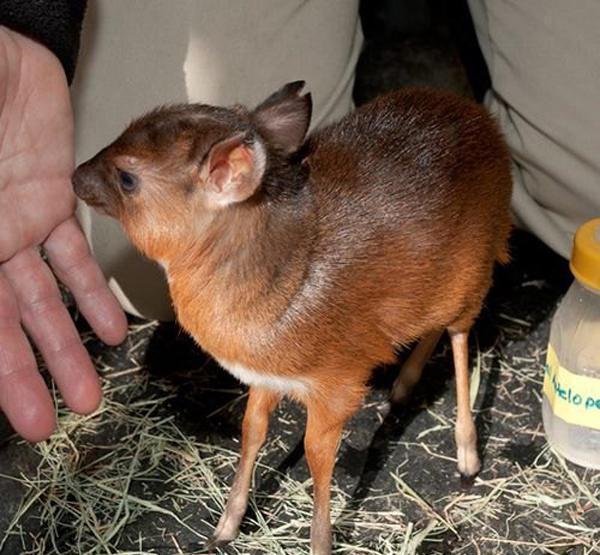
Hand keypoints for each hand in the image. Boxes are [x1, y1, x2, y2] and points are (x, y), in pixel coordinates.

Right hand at [0, 27, 127, 441]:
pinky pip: (74, 255)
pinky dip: (92, 293)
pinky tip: (112, 330)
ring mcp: (13, 226)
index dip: (0, 375)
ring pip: (44, 299)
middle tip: (60, 419)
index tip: (22, 419)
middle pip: (7, 325)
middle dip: (34, 374)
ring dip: (68, 345)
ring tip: (92, 389)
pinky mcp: (49, 201)